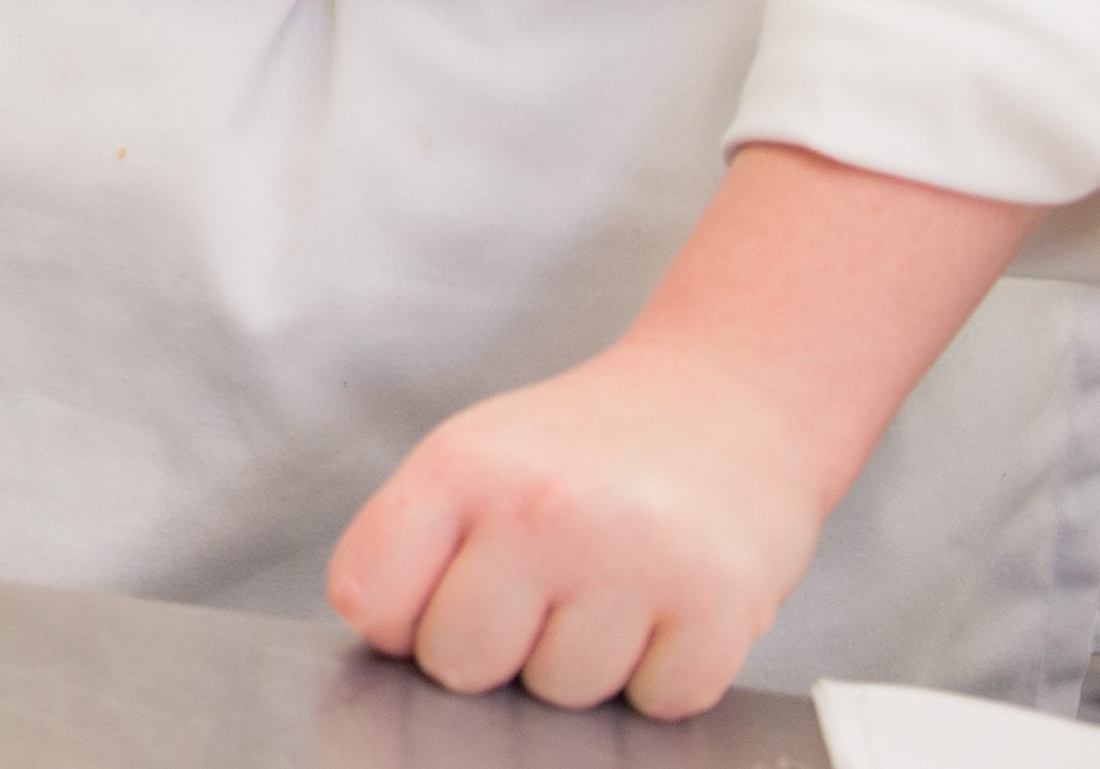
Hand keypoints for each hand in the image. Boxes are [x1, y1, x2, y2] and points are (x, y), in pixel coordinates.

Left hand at [327, 337, 819, 715]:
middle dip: (496, 650)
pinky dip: (665, 673)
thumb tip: (388, 652)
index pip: (370, 603)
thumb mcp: (477, 457)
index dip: (405, 621)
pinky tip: (669, 605)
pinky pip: (658, 702)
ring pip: (560, 695)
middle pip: (459, 665)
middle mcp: (538, 506)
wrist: (729, 396)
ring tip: (615, 584)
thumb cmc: (592, 445)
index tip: (444, 597)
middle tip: (544, 592)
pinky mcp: (718, 604)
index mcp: (460, 466)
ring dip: (587, 662)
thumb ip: (417, 545)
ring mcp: (631, 556)